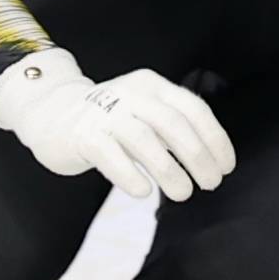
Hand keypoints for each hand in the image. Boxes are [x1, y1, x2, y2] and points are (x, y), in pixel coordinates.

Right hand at [0, 47, 236, 203]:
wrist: (52, 115)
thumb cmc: (112, 123)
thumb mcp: (147, 115)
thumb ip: (175, 130)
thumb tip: (213, 163)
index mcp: (153, 86)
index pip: (193, 109)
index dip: (215, 139)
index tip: (225, 168)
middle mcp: (130, 94)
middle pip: (173, 124)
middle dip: (198, 157)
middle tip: (211, 185)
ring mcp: (104, 112)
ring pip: (144, 140)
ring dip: (169, 170)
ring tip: (183, 194)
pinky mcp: (82, 135)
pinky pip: (110, 155)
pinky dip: (130, 175)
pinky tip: (143, 192)